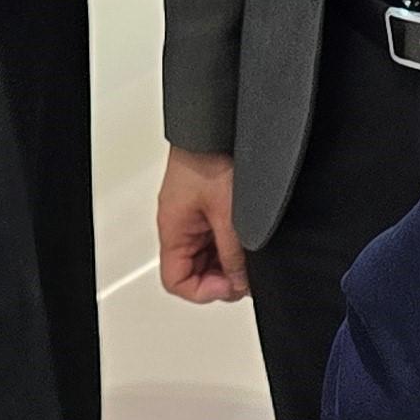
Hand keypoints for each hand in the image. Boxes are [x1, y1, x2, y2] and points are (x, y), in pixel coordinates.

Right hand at [157, 147, 246, 302]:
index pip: (177, 281)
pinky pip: (213, 238)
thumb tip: (239, 282)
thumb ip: (233, 253)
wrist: (215, 127)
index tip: (230, 283)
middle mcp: (178, 225)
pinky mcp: (203, 206)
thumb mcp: (228, 214)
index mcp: (173, 229)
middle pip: (192, 271)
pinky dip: (228, 245)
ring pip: (204, 257)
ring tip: (247, 255)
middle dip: (219, 277)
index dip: (203, 291)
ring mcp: (191, 216)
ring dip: (225, 261)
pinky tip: (244, 239)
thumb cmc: (210, 159)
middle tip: (244, 272)